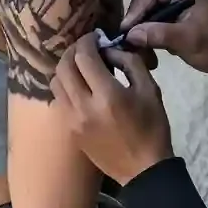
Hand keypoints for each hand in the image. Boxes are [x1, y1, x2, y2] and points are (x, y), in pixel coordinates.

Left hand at [53, 37, 173, 182]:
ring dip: (65, 69)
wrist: (142, 170)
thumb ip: (130, 63)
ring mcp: (72, 120)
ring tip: (80, 66)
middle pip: (63, 67)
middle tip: (86, 48)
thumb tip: (110, 50)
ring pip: (55, 83)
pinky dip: (65, 87)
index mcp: (106, 95)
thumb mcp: (150, 90)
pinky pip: (59, 100)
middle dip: (73, 51)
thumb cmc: (152, 128)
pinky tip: (79, 86)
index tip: (95, 37)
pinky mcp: (69, 131)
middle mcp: (83, 106)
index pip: (84, 57)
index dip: (87, 41)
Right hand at [119, 0, 207, 86]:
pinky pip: (153, 21)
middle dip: (137, 22)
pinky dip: (148, 35)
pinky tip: (146, 50)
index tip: (126, 31)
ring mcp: (177, 2)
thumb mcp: (188, 41)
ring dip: (141, 31)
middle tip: (128, 42)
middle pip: (146, 0)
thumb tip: (129, 34)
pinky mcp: (175, 15)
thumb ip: (159, 34)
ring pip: (148, 12)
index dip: (136, 10)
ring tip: (136, 49)